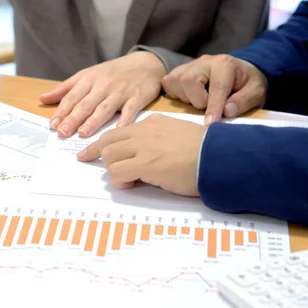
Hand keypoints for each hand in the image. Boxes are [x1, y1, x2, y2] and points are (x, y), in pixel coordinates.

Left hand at [39, 52, 164, 137]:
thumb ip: (65, 88)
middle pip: (86, 104)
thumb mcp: (87, 75)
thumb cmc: (113, 72)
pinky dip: (124, 120)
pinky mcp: (137, 97)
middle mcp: (103, 84)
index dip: (62, 111)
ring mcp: (121, 91)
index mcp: (89, 79)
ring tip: (83, 133)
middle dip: (73, 118)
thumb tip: (42, 98)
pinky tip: (117, 130)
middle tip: (62, 133)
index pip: (72, 97)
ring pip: (104, 108)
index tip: (52, 125)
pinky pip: (129, 110)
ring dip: (93, 121)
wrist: (145, 64)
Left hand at [77, 114, 204, 195]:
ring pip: (109, 156)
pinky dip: (120, 181)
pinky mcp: (145, 163)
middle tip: (89, 163)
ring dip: (114, 170)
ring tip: (129, 178)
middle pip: (107, 141)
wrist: (218, 158)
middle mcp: (144, 131)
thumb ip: (157, 140)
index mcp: (152, 123)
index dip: (103, 143)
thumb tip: (143, 155)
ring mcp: (143, 146)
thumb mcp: (177, 136)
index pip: (119, 131)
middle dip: (98, 155)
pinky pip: (117, 172)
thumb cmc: (204, 152)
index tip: (90, 151)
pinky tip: (133, 183)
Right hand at [161, 55, 266, 124]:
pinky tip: (189, 98)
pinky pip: (168, 83)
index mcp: (225, 65)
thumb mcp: (257, 92)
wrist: (240, 72)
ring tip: (200, 102)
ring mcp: (189, 65)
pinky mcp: (179, 71)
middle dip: (196, 100)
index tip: (210, 124)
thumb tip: (226, 112)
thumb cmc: (247, 84)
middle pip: (188, 79)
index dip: (213, 107)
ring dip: (186, 98)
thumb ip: (244, 101)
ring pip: (175, 81)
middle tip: (207, 108)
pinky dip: (176, 94)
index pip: (217, 87)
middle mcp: (205, 62)